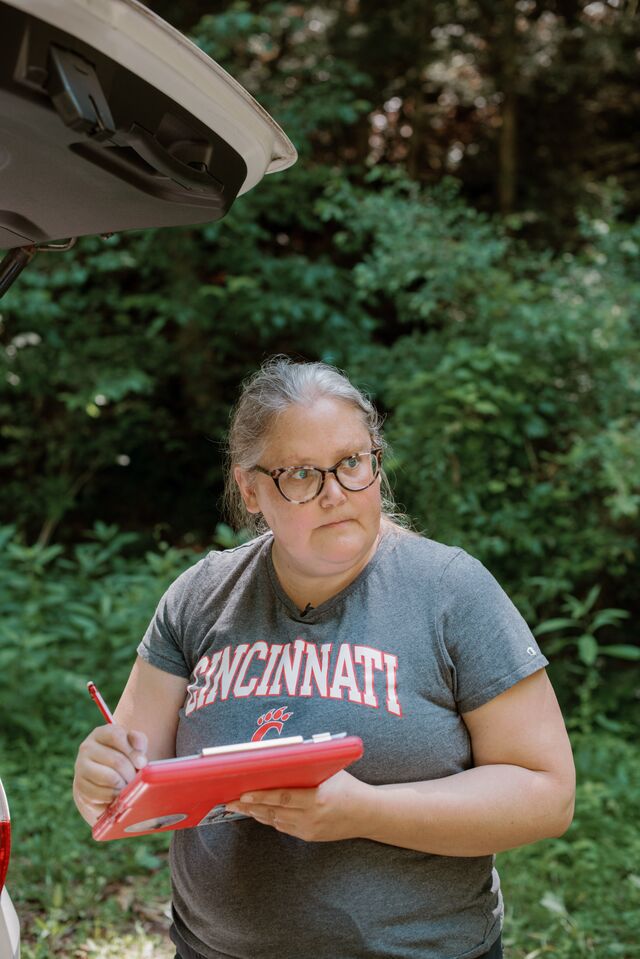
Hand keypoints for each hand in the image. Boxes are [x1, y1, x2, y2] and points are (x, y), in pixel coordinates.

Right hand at [73, 723, 147, 825]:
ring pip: (111, 778)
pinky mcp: (80, 787)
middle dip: (131, 773)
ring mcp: (80, 767)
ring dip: (124, 785)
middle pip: (118, 761)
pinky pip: (104, 794)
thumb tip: (140, 759)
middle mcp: (87, 747)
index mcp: (100, 733)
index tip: (141, 763)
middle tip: (135, 779)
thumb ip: (138, 742)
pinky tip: (117, 794)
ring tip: (126, 786)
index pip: (117, 736)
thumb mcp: (132, 746)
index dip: (133, 751)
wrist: (100, 781)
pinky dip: (115, 797)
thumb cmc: (121, 759)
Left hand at [225, 770, 373, 841]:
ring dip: (256, 813)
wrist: (367, 814)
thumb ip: (308, 767)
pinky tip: (259, 811)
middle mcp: (311, 817)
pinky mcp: (308, 837)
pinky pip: (283, 827)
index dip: (260, 796)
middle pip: (273, 811)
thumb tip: (281, 757)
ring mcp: (309, 830)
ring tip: (239, 805)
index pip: (282, 798)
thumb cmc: (348, 786)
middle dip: (249, 806)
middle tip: (229, 800)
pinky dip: (270, 818)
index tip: (242, 794)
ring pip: (275, 821)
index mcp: (317, 799)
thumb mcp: (330, 771)